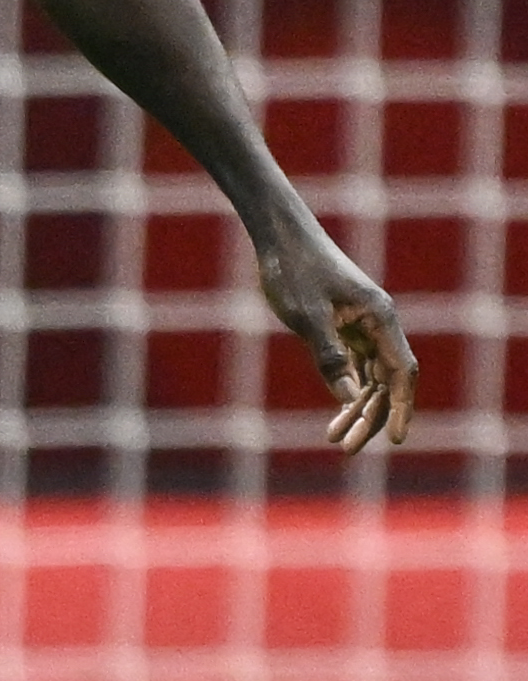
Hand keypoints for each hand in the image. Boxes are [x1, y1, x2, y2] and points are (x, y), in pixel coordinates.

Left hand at [257, 228, 416, 453]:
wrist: (278, 233)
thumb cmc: (293, 268)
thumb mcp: (307, 316)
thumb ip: (329, 356)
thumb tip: (349, 398)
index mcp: (380, 318)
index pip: (401, 374)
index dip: (401, 408)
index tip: (396, 440)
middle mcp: (378, 323)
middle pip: (386, 381)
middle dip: (371, 416)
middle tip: (346, 447)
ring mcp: (361, 324)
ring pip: (370, 375)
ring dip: (357, 406)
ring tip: (335, 437)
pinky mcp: (342, 323)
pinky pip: (353, 363)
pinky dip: (346, 387)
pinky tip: (337, 410)